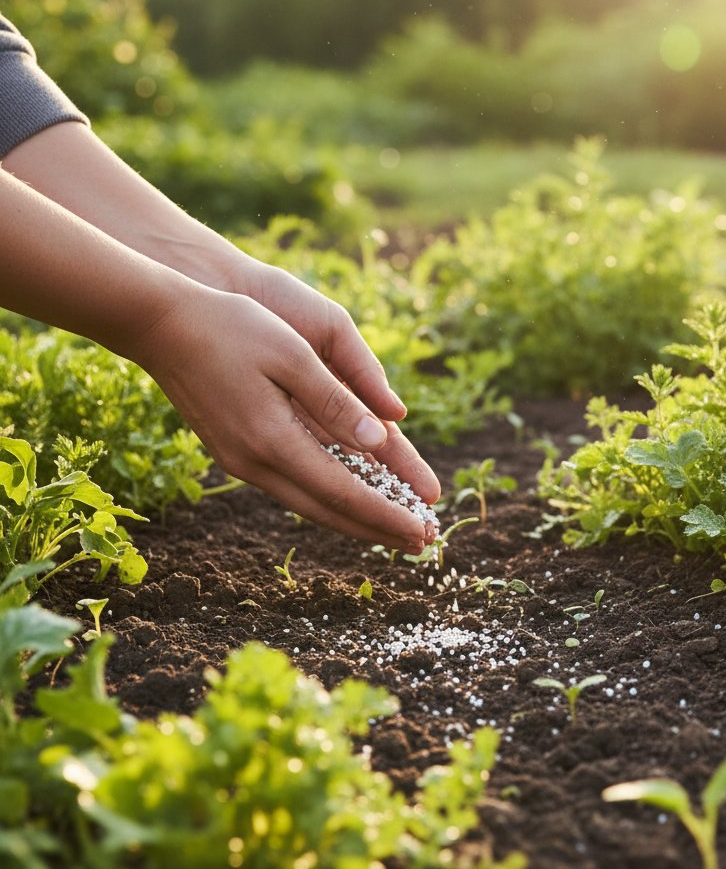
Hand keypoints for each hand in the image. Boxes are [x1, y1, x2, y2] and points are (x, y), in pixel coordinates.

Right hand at [131, 282, 437, 552]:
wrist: (159, 324)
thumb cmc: (231, 328)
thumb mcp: (291, 354)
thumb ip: (334, 400)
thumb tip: (379, 441)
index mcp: (273, 438)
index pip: (344, 492)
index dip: (386, 515)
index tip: (424, 531)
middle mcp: (256, 461)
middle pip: (328, 511)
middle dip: (377, 530)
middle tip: (421, 544)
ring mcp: (241, 460)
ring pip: (308, 504)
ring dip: (353, 520)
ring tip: (391, 531)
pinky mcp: (235, 451)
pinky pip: (292, 488)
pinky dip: (327, 500)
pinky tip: (346, 500)